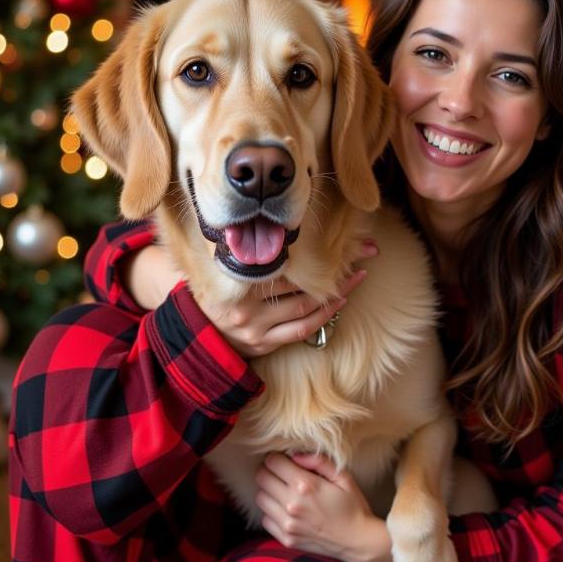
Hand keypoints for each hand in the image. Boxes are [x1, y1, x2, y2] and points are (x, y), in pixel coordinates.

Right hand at [123, 239, 378, 357]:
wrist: (196, 332)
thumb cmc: (216, 288)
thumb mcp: (222, 264)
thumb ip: (244, 247)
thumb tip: (273, 217)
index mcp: (235, 280)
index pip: (281, 261)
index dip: (314, 249)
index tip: (339, 234)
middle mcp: (246, 306)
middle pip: (300, 284)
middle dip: (335, 268)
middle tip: (366, 250)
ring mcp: (256, 329)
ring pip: (306, 309)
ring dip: (337, 293)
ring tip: (360, 273)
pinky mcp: (264, 344)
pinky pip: (302, 330)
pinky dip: (324, 315)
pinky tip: (340, 301)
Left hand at [255, 453, 392, 561]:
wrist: (359, 542)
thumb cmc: (353, 506)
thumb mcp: (343, 477)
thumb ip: (318, 461)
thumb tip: (295, 455)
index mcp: (306, 485)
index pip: (272, 462)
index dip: (277, 457)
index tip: (285, 460)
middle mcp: (292, 504)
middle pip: (261, 478)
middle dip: (269, 470)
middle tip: (281, 472)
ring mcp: (288, 524)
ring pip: (260, 498)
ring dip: (268, 491)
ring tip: (283, 491)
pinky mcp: (286, 540)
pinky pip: (266, 519)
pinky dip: (271, 511)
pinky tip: (286, 509)